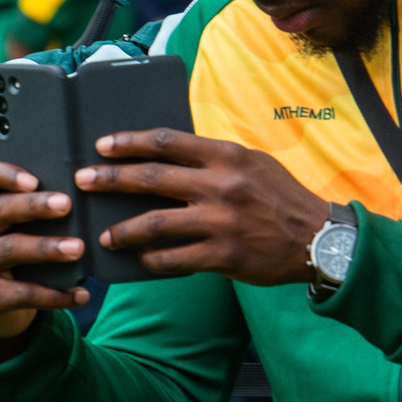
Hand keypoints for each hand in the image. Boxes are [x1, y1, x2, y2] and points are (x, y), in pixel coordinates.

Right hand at [0, 159, 90, 347]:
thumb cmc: (8, 255)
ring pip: (10, 249)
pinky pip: (24, 294)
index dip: (3, 173)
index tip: (33, 180)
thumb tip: (82, 196)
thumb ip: (30, 210)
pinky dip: (56, 294)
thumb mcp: (8, 229)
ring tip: (77, 249)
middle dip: (33, 206)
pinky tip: (81, 294)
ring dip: (46, 248)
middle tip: (65, 205)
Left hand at [78, 129, 329, 287]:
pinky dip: (153, 259)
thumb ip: (213, 158)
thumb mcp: (252, 163)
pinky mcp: (223, 257)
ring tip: (104, 235)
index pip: (168, 142)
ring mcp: (221, 223)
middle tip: (83, 180)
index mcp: (227, 156)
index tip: (104, 146)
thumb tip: (169, 154)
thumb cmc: (281, 197)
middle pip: (153, 178)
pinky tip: (141, 259)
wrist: (318, 240)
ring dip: (123, 230)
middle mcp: (221, 186)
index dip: (131, 142)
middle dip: (111, 179)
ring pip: (155, 224)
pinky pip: (175, 258)